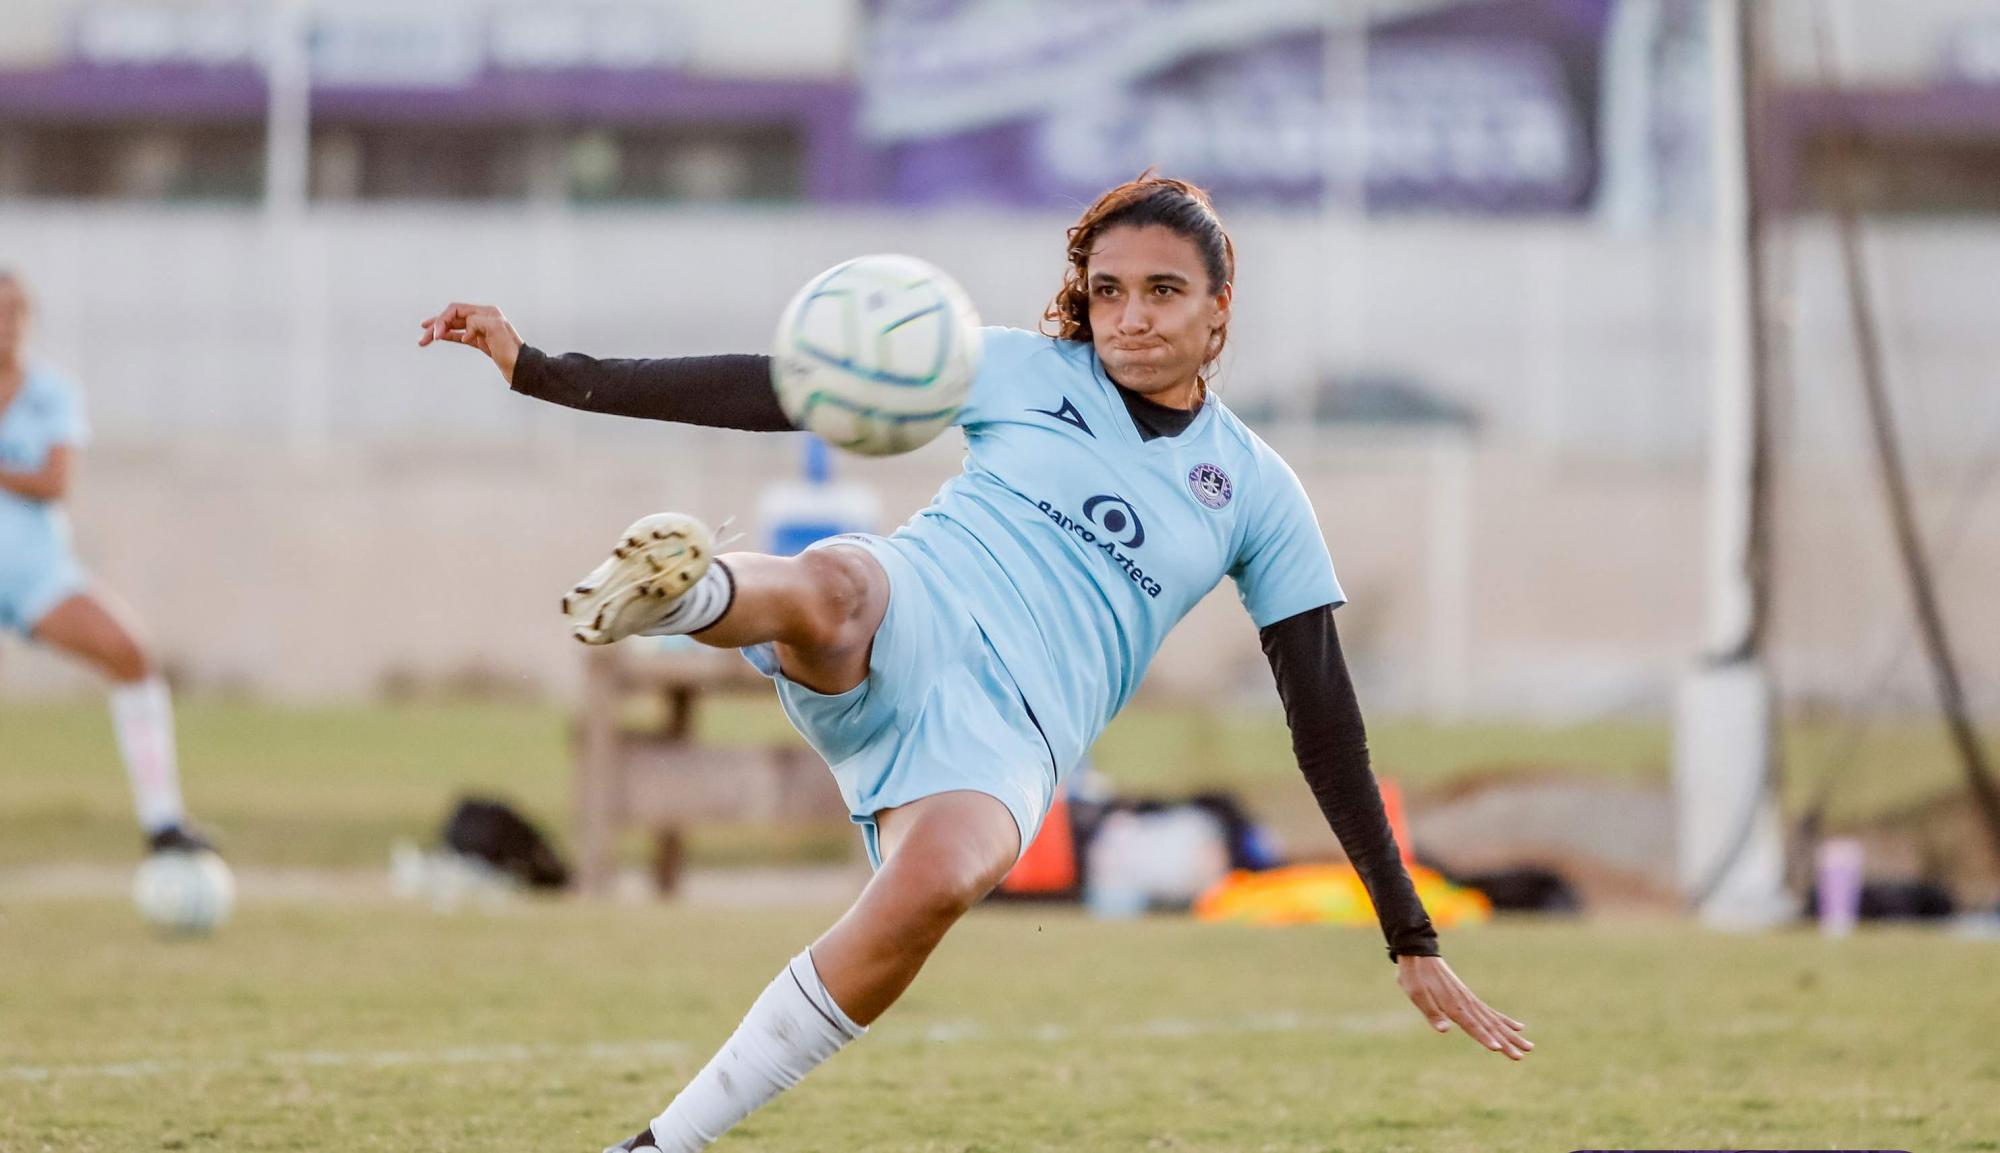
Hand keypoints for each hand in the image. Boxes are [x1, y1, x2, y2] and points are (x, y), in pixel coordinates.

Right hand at [418, 302, 524, 382]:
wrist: (522, 369)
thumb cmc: (512, 350)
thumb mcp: (497, 330)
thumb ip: (478, 323)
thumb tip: (464, 333)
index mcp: (486, 312)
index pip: (456, 309)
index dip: (442, 320)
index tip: (437, 335)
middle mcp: (482, 318)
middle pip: (452, 317)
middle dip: (436, 326)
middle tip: (423, 338)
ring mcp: (480, 330)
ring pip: (454, 327)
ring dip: (438, 332)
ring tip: (423, 341)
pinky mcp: (480, 342)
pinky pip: (459, 336)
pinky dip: (448, 336)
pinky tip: (438, 339)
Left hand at [1396, 954, 1532, 1059]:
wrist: (1418, 953)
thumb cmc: (1414, 976)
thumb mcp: (1416, 994)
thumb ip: (1432, 1013)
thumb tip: (1445, 1030)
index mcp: (1453, 1005)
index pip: (1472, 1026)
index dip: (1484, 1038)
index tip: (1498, 1049)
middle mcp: (1466, 1003)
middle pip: (1490, 1026)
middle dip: (1506, 1042)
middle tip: (1522, 1055)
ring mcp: (1470, 1000)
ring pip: (1495, 1021)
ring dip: (1511, 1034)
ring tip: (1529, 1046)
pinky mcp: (1469, 997)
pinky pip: (1491, 1012)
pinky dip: (1505, 1020)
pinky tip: (1518, 1027)